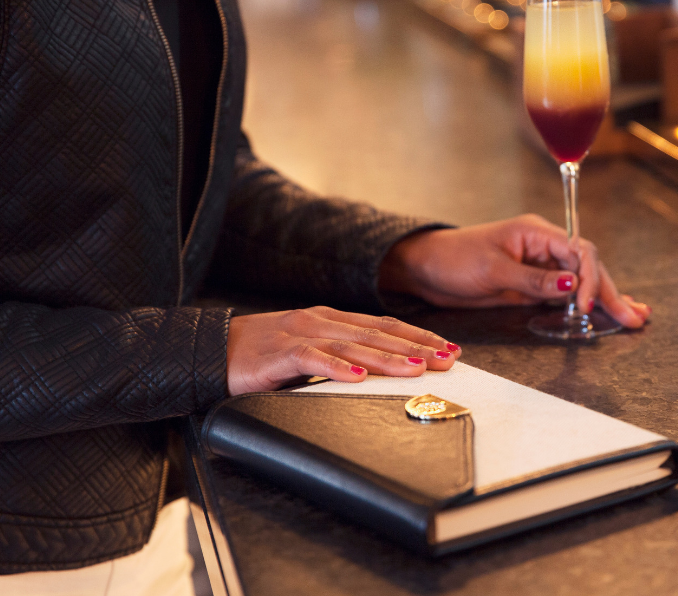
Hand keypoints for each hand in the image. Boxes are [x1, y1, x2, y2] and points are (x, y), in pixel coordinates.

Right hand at [226, 307, 459, 394]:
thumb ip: (341, 357)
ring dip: (387, 358)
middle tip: (446, 359)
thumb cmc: (263, 357)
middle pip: (378, 333)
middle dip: (416, 347)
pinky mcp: (279, 353)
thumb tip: (381, 373)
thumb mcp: (310, 353)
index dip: (418, 336)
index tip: (448, 348)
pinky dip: (337, 368)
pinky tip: (358, 377)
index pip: (384, 325)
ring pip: (353, 345)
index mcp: (331, 319)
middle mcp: (320, 321)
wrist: (211, 351)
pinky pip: (313, 360)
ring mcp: (300, 334)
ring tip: (416, 368)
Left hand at [379, 214, 649, 327]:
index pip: (578, 251)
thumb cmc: (453, 260)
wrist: (427, 270)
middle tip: (633, 317)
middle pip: (587, 267)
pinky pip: (566, 294)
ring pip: (581, 281)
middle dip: (610, 291)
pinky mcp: (532, 285)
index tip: (589, 305)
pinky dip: (586, 304)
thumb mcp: (492, 269)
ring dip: (605, 299)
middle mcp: (543, 247)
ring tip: (633, 317)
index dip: (591, 278)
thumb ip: (533, 279)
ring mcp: (540, 267)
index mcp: (536, 233)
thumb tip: (571, 285)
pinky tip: (605, 314)